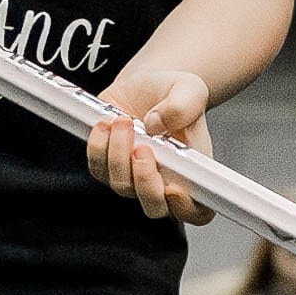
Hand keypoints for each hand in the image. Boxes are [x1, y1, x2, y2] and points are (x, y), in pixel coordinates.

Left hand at [90, 69, 214, 220]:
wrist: (145, 85)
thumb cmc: (173, 92)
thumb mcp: (189, 89)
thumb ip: (181, 107)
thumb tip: (156, 126)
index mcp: (193, 170)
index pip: (197, 209)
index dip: (186, 207)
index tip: (175, 188)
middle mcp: (163, 180)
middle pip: (154, 207)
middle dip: (145, 182)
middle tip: (143, 148)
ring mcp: (133, 177)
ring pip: (122, 186)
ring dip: (119, 153)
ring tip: (124, 120)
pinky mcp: (107, 166)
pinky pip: (98, 169)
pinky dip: (98, 146)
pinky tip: (106, 123)